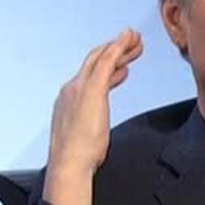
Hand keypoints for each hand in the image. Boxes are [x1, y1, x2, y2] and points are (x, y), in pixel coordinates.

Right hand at [43, 28, 143, 204]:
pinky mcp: (91, 89)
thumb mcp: (87, 132)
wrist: (69, 163)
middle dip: (115, 49)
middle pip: (95, 61)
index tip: (123, 63)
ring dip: (120, 46)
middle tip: (133, 42)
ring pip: (102, 58)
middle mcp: (71, 88)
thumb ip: (92, 120)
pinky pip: (107, 62)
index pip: (90, 75)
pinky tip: (128, 40)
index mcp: (69, 99)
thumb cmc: (78, 156)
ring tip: (136, 40)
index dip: (108, 65)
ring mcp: (80, 87)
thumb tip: (98, 117)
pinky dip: (118, 47)